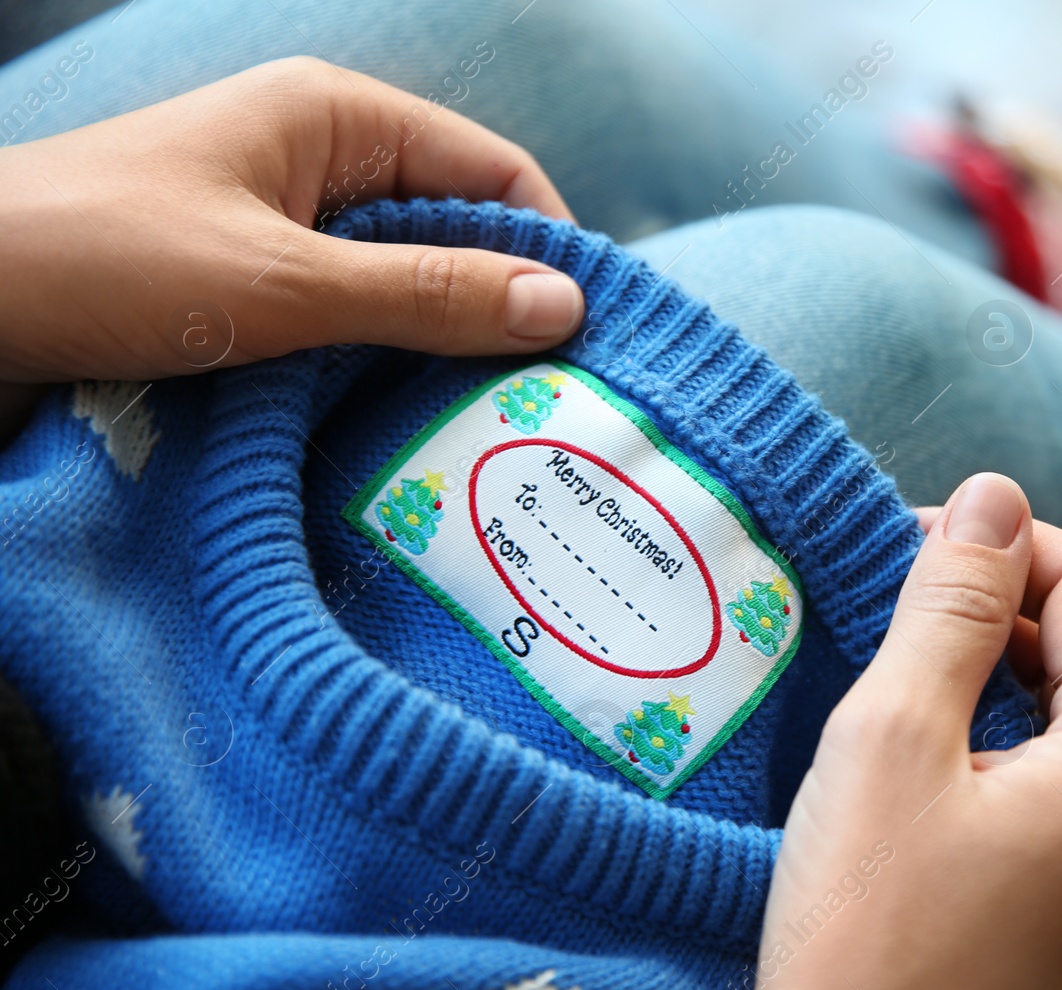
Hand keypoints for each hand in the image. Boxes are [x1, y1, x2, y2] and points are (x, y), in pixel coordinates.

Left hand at [0, 56, 584, 384]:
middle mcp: (320, 167)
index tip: (598, 343)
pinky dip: (385, 374)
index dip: (554, 251)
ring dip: (444, 354)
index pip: (495, 174)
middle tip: (558, 407)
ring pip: (406, 290)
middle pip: (457, 234)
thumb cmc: (99, 263)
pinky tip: (414, 434)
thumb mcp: (283, 284)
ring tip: (499, 434)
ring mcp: (284, 231)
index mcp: (337, 120)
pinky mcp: (253, 292)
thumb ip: (427, 294)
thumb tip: (564, 307)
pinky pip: (351, 326)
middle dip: (505, 313)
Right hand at [740, 474, 1061, 989]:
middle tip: (884, 612)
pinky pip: (1056, 811)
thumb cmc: (862, 933)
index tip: (906, 546)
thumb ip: (953, 606)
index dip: (1004, 544)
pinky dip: (995, 768)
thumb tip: (997, 495)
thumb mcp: (894, 740)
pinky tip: (916, 790)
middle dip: (996, 616)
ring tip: (891, 698)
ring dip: (990, 692)